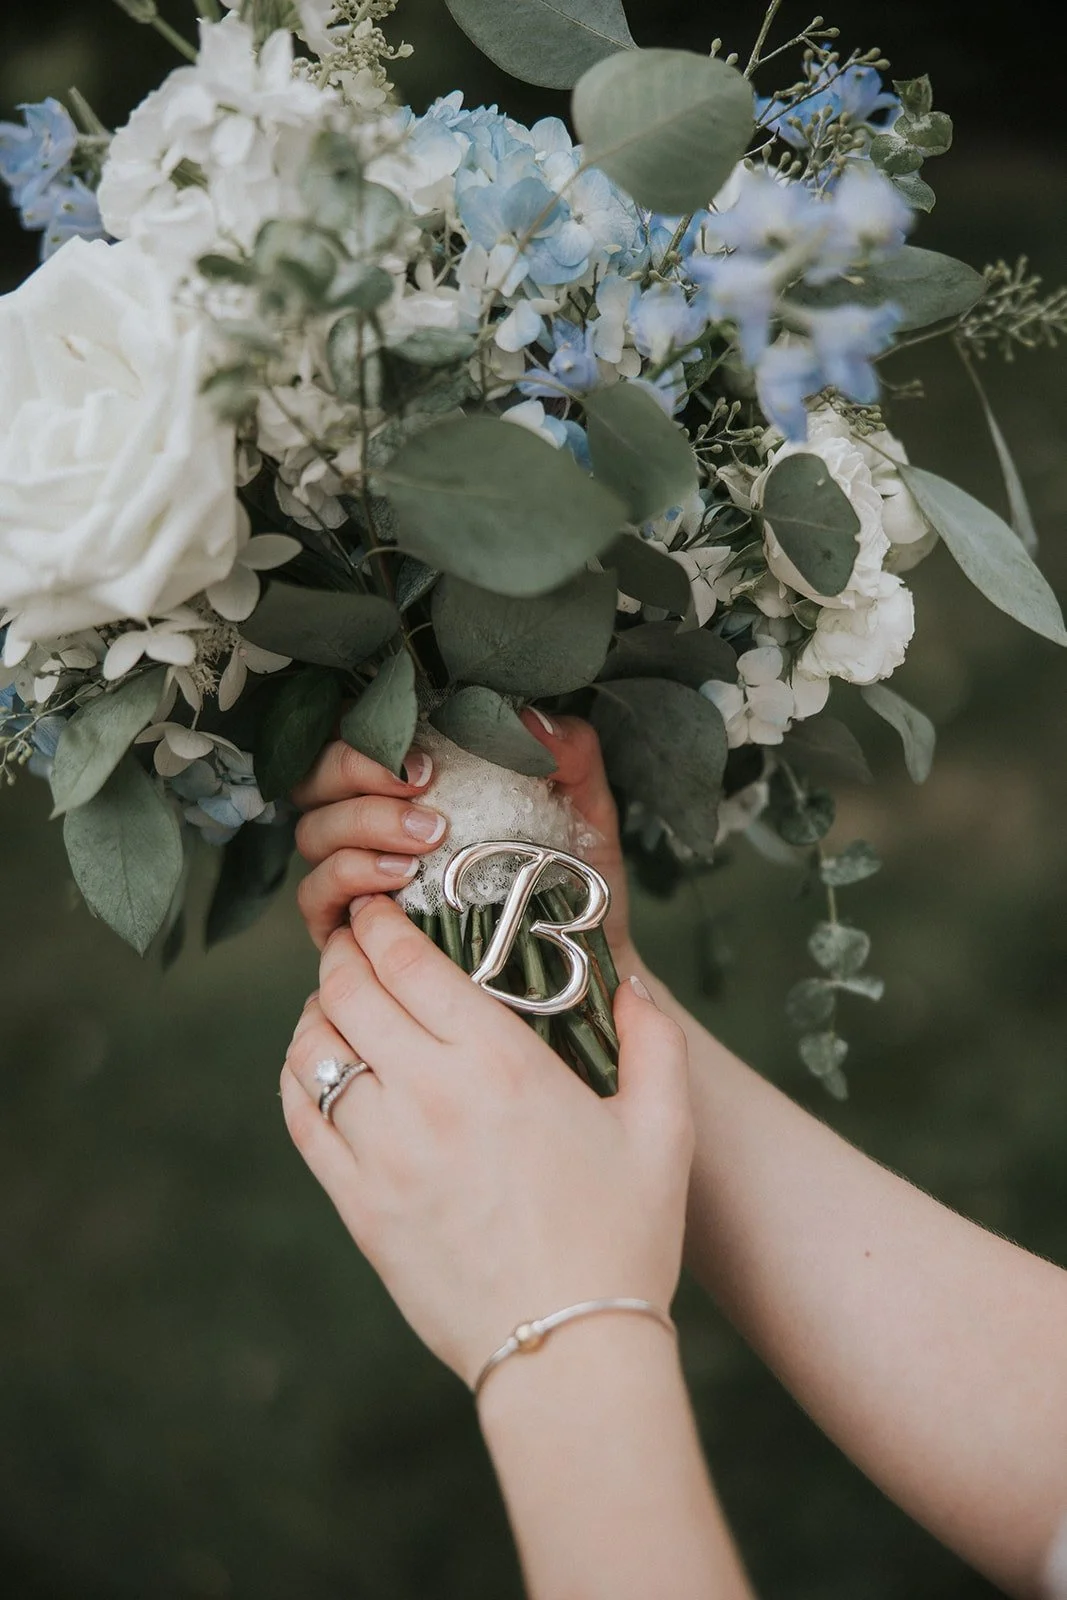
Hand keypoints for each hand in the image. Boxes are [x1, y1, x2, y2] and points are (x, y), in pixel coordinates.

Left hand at [280, 896, 691, 1388]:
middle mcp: (431, 1095)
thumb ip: (655, 1042)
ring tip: (332, 999)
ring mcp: (385, 1151)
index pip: (410, 964)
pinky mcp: (358, 1204)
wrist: (568, 1352)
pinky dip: (298, 1076)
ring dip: (317, 1010)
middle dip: (342, 952)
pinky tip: (314, 1065)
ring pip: (316, 1049)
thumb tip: (635, 987)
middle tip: (350, 940)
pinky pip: (302, 1118)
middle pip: (350, 992)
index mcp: (502, 1064)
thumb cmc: (623, 1237)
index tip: (376, 909)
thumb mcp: (665, 1129)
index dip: (381, 924)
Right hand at [291, 715, 636, 965]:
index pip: (349, 735)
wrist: (578, 955)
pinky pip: (315, 895)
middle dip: (358, 771)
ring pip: (314, 832)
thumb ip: (569, 751)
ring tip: (427, 838)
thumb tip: (530, 720)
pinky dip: (350, 877)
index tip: (423, 756)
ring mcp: (350, 874)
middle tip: (422, 785)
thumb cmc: (567, 874)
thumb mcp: (582, 804)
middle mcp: (366, 821)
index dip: (367, 735)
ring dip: (363, 824)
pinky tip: (401, 878)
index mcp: (406, 779)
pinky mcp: (344, 928)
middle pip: (316, 777)